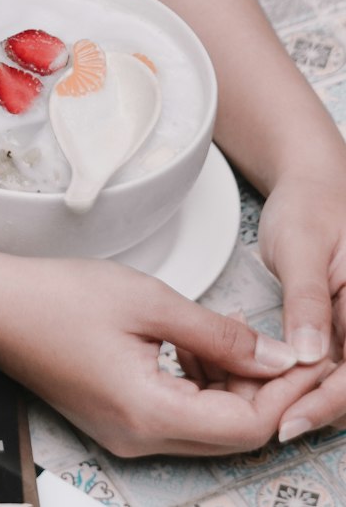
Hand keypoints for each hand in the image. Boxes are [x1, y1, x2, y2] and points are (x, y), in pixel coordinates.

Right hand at [0, 255, 326, 457]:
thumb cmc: (58, 297)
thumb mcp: (149, 301)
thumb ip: (219, 334)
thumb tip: (276, 358)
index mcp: (151, 414)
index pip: (246, 427)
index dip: (282, 392)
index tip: (301, 354)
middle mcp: (141, 440)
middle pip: (231, 436)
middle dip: (261, 392)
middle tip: (270, 342)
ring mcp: (126, 436)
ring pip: (206, 428)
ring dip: (229, 387)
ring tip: (220, 335)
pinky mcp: (116, 422)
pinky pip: (178, 418)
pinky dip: (198, 385)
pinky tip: (187, 342)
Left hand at [256, 170, 345, 441]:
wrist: (310, 184)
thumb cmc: (308, 206)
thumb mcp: (300, 246)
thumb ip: (307, 300)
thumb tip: (309, 355)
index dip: (328, 401)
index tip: (290, 421)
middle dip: (319, 408)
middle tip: (275, 424)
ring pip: (344, 379)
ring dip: (313, 398)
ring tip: (271, 410)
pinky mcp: (345, 329)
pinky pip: (334, 365)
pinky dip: (308, 380)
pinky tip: (277, 388)